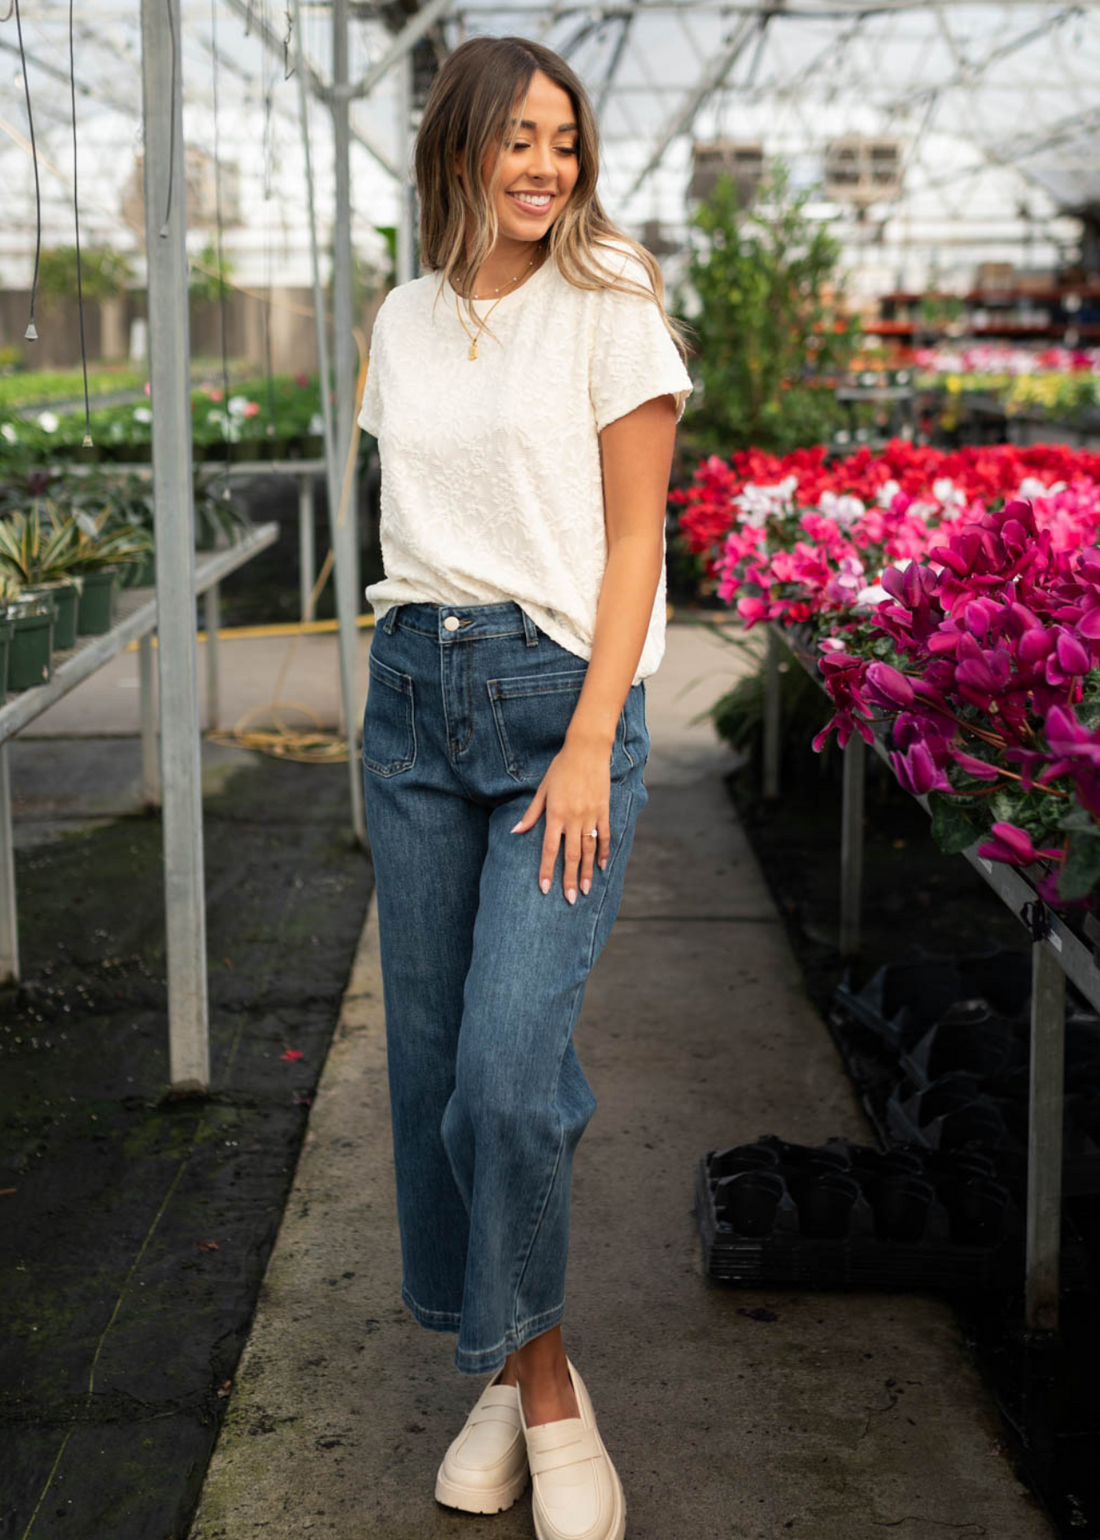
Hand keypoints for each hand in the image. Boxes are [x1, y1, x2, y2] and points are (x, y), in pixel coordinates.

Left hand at [509, 740, 611, 902]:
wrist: (587, 750)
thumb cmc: (561, 768)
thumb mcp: (542, 790)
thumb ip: (531, 813)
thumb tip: (515, 831)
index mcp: (555, 814)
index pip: (549, 849)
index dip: (547, 870)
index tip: (546, 889)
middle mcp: (573, 818)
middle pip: (570, 855)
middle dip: (569, 879)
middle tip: (569, 900)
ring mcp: (590, 816)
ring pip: (589, 850)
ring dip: (586, 872)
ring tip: (585, 891)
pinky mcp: (603, 811)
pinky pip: (605, 836)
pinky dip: (604, 852)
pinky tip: (602, 867)